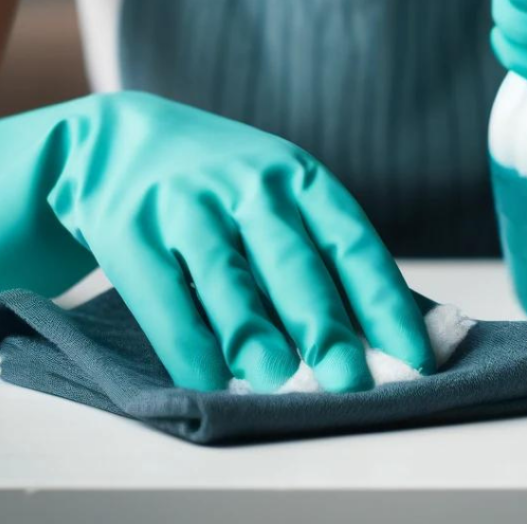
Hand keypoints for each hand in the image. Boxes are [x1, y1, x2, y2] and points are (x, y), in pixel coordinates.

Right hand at [0, 92, 434, 393]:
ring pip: (229, 277)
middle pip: (293, 260)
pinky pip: (163, 291)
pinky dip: (186, 339)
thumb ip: (316, 253)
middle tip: (351, 381)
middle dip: (324, 325)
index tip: (411, 357)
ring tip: (281, 382)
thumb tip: (374, 341)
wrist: (115, 144)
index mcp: (298, 177)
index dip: (383, 300)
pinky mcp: (132, 227)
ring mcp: (188, 201)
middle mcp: (248, 182)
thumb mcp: (274, 195)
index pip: (351, 241)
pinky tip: (207, 377)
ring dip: (256, 333)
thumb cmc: (220, 190)